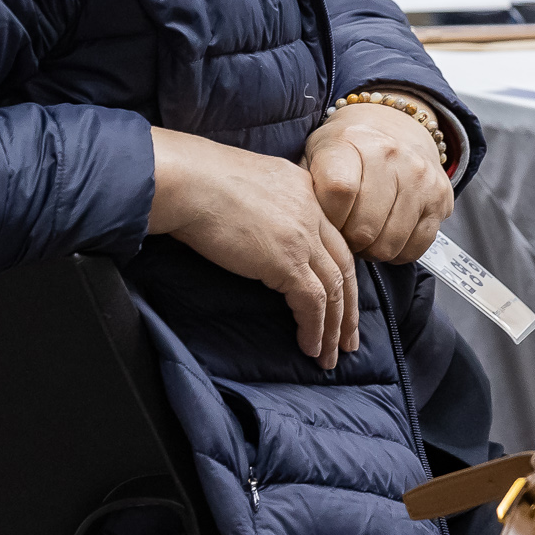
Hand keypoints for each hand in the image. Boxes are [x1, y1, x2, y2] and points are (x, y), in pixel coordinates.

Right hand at [150, 127, 356, 367]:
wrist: (186, 180)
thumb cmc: (196, 179)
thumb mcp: (244, 182)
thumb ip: (261, 204)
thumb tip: (252, 231)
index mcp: (301, 187)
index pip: (330, 235)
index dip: (337, 270)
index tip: (339, 297)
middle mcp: (310, 209)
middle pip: (343, 264)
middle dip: (349, 305)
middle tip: (348, 338)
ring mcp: (302, 236)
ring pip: (334, 289)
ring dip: (334, 327)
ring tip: (329, 356)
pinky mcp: (288, 261)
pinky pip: (313, 303)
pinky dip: (314, 329)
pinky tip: (308, 348)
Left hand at [305, 103, 453, 263]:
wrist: (395, 124)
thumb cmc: (348, 148)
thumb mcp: (316, 153)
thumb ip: (307, 186)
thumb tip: (303, 224)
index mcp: (352, 140)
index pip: (339, 191)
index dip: (330, 218)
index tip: (327, 220)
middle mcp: (390, 154)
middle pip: (364, 227)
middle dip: (349, 240)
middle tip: (346, 231)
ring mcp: (419, 175)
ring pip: (389, 243)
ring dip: (373, 249)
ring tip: (366, 232)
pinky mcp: (440, 196)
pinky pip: (417, 247)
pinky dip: (399, 251)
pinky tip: (388, 233)